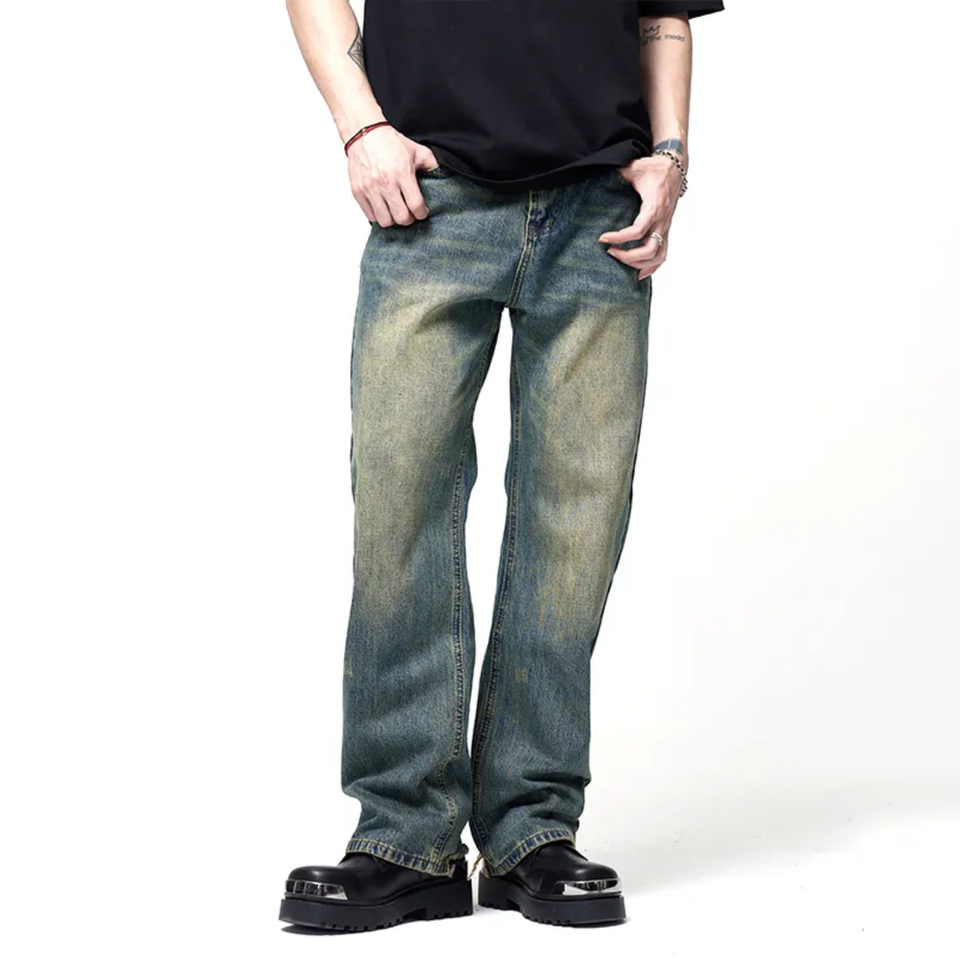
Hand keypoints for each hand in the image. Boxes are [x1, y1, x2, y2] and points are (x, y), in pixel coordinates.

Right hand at [347, 124, 440, 227]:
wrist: (364, 133)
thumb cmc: (390, 143)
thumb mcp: (417, 151)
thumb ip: (432, 165)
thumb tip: (444, 177)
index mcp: (402, 173)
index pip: (416, 206)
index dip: (422, 213)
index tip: (422, 212)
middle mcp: (385, 183)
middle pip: (401, 218)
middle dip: (408, 219)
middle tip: (409, 213)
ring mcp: (370, 188)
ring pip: (385, 221)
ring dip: (392, 219)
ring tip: (395, 210)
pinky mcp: (358, 191)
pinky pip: (370, 216)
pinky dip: (377, 215)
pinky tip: (383, 206)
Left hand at [598, 154, 682, 279]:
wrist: (674, 169)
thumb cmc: (654, 169)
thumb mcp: (635, 167)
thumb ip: (620, 173)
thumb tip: (604, 176)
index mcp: (654, 207)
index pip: (638, 230)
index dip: (620, 238)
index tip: (603, 238)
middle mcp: (662, 221)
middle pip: (649, 249)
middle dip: (628, 256)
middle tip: (610, 252)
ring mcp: (665, 227)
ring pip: (658, 256)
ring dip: (639, 263)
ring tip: (620, 262)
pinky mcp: (665, 231)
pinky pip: (663, 254)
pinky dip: (652, 267)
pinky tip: (639, 274)